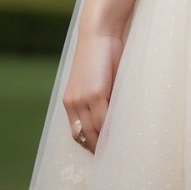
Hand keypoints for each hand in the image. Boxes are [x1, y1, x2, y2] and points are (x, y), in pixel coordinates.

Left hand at [62, 28, 124, 154]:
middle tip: (111, 157)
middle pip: (84, 136)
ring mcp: (83, 99)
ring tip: (117, 150)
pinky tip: (120, 135)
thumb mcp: (96, 80)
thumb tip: (110, 117)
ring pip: (94, 131)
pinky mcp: (96, 94)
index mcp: (70, 101)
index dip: (89, 143)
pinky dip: (111, 130)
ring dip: (104, 142)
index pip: (77, 132)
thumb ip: (98, 98)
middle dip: (97, 147)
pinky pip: (104, 120)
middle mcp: (73, 103)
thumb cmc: (101, 53)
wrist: (98, 32)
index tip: (101, 152)